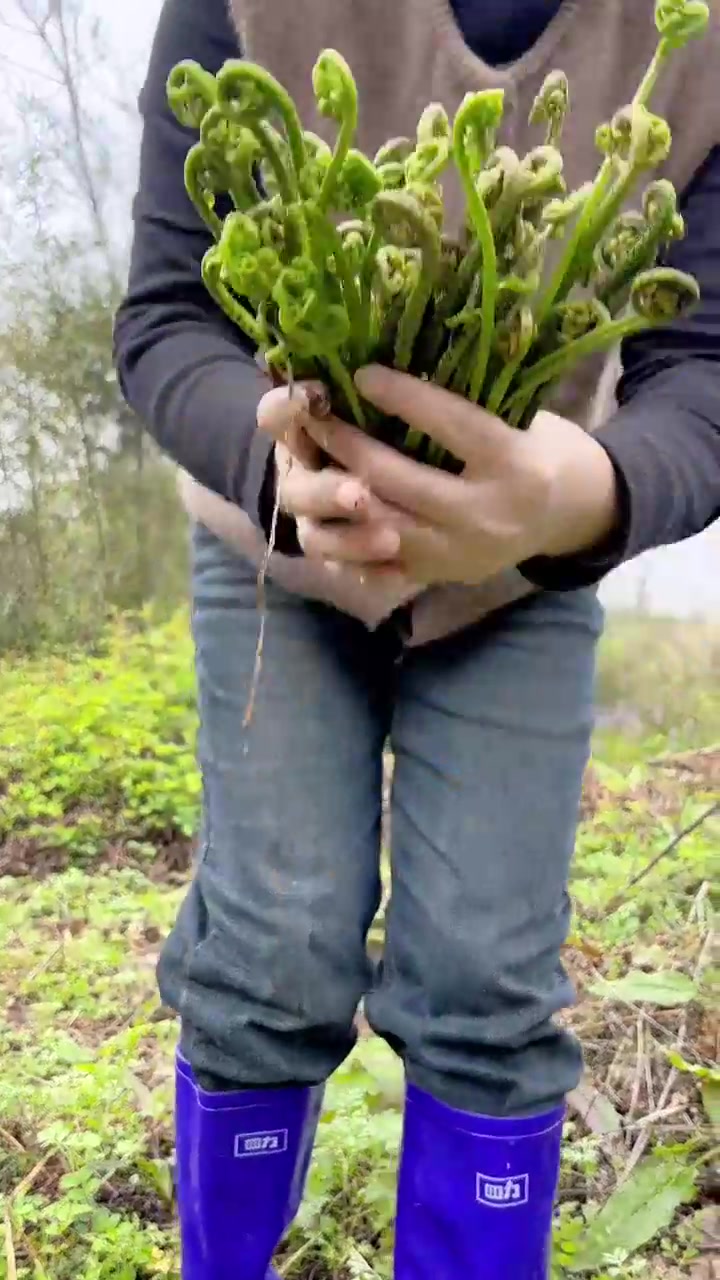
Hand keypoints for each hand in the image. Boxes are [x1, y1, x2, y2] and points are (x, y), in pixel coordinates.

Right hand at [255, 380, 420, 622]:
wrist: (342, 485)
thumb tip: (353, 368)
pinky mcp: (339, 558)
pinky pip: (349, 574)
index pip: (273, 416)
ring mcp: (315, 524)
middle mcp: (296, 482)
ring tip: (391, 540)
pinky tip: (400, 576)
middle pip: (298, 491)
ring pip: (320, 539)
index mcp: (295, 436)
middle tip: (359, 494)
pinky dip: (371, 576)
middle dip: (328, 492)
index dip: (286, 410)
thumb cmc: (365, 432)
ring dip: (352, 540)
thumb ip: (350, 393)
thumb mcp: (360, 406)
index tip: (317, 395)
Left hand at [298, 365, 618, 586]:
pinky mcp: (442, 575)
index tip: (361, 374)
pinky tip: (321, 508)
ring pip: (380, 525)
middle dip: (348, 445)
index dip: (402, 397)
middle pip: (399, 479)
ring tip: (308, 459)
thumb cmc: (538, 449)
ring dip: (336, 491)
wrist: (569, 515)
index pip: (450, 425)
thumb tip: (401, 361)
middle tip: (315, 415)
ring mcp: (461, 553)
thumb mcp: (523, 418)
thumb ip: (470, 403)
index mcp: (515, 463)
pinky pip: (380, 564)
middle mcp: (486, 514)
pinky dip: (347, 537)